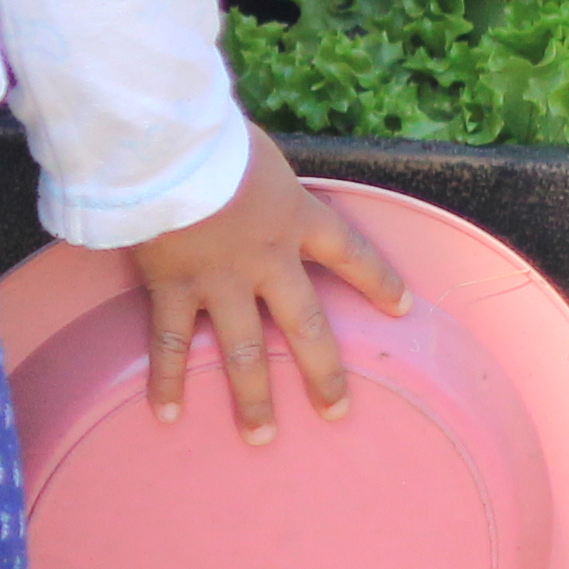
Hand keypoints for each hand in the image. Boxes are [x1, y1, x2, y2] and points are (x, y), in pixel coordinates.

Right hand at [125, 128, 408, 442]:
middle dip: (322, 373)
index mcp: (297, 216)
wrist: (165, 145)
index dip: (380, 281)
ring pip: (242, 350)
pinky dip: (167, 380)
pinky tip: (169, 414)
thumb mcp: (256, 146)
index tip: (403, 307)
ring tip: (260, 437)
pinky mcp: (173, 286)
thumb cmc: (210, 132)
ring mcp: (220, 279)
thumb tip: (247, 166)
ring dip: (252, 397)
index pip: (352, 254)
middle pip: (305, 326)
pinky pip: (171, 342)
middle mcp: (267, 259)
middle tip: (336, 412)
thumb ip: (262, 171)